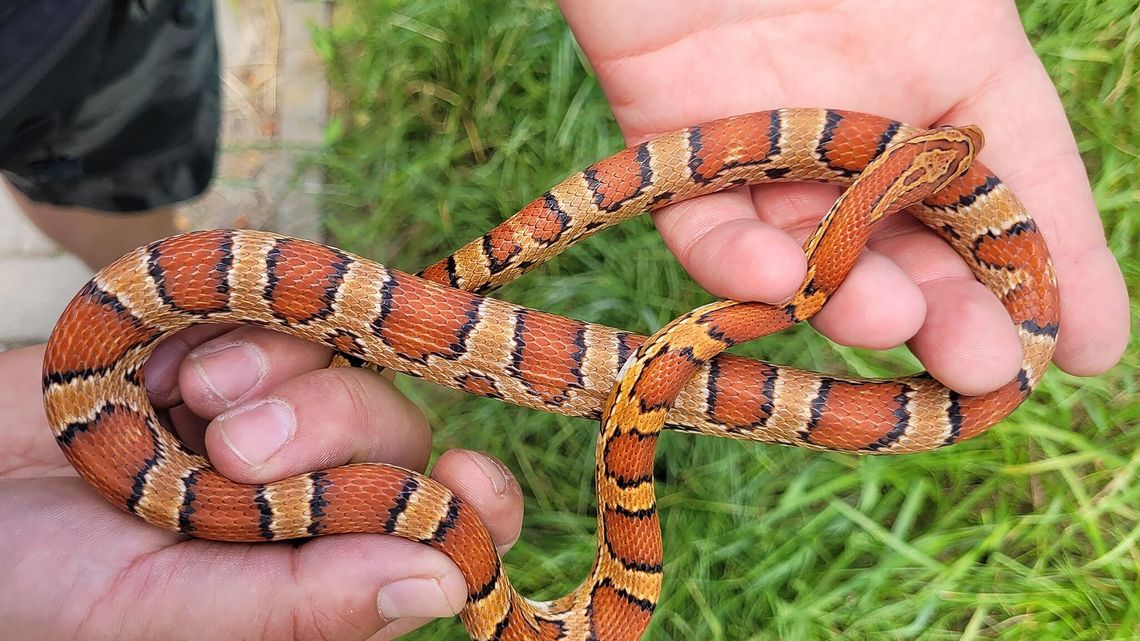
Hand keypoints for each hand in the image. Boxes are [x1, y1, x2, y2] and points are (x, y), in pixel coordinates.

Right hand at [0, 329, 523, 639]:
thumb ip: (303, 605)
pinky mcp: (231, 344)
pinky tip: (171, 362)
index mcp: (316, 570)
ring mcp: (274, 408)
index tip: (466, 477)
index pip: (446, 534)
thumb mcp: (161, 609)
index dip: (475, 505)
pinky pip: (288, 303)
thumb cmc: (39, 579)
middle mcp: (312, 489)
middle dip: (330, 429)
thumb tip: (447, 587)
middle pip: (401, 434)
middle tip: (231, 449)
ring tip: (186, 398)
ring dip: (277, 371)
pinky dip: (241, 323)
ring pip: (352, 360)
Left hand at [559, 0, 1128, 393]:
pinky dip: (738, 263)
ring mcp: (764, 144)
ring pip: (810, 255)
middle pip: (908, 245)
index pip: (1006, 190)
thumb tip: (1051, 204)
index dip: (1046, 269)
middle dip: (951, 313)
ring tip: (891, 318)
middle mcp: (853, 125)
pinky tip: (778, 276)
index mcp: (941, 72)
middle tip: (983, 371)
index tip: (1081, 354)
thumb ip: (999, 98)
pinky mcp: (671, 150)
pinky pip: (704, 228)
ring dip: (852, 300)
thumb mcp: (949, 5)